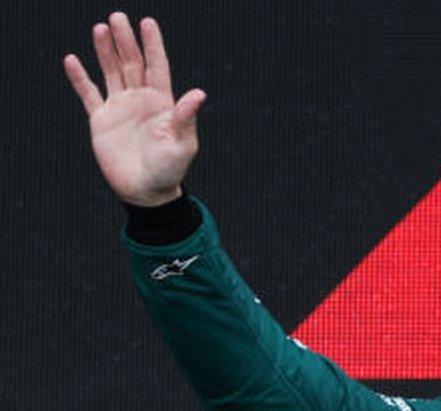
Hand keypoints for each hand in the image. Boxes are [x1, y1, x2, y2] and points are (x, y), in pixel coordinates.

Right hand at [64, 13, 204, 207]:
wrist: (146, 192)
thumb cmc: (170, 170)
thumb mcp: (182, 143)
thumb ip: (185, 117)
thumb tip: (198, 93)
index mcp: (162, 103)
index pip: (157, 66)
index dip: (153, 45)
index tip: (147, 22)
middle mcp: (141, 100)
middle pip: (132, 63)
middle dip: (125, 41)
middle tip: (117, 17)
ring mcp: (120, 108)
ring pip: (111, 72)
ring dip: (105, 51)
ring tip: (100, 28)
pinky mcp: (102, 121)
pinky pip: (88, 94)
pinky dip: (79, 78)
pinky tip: (72, 60)